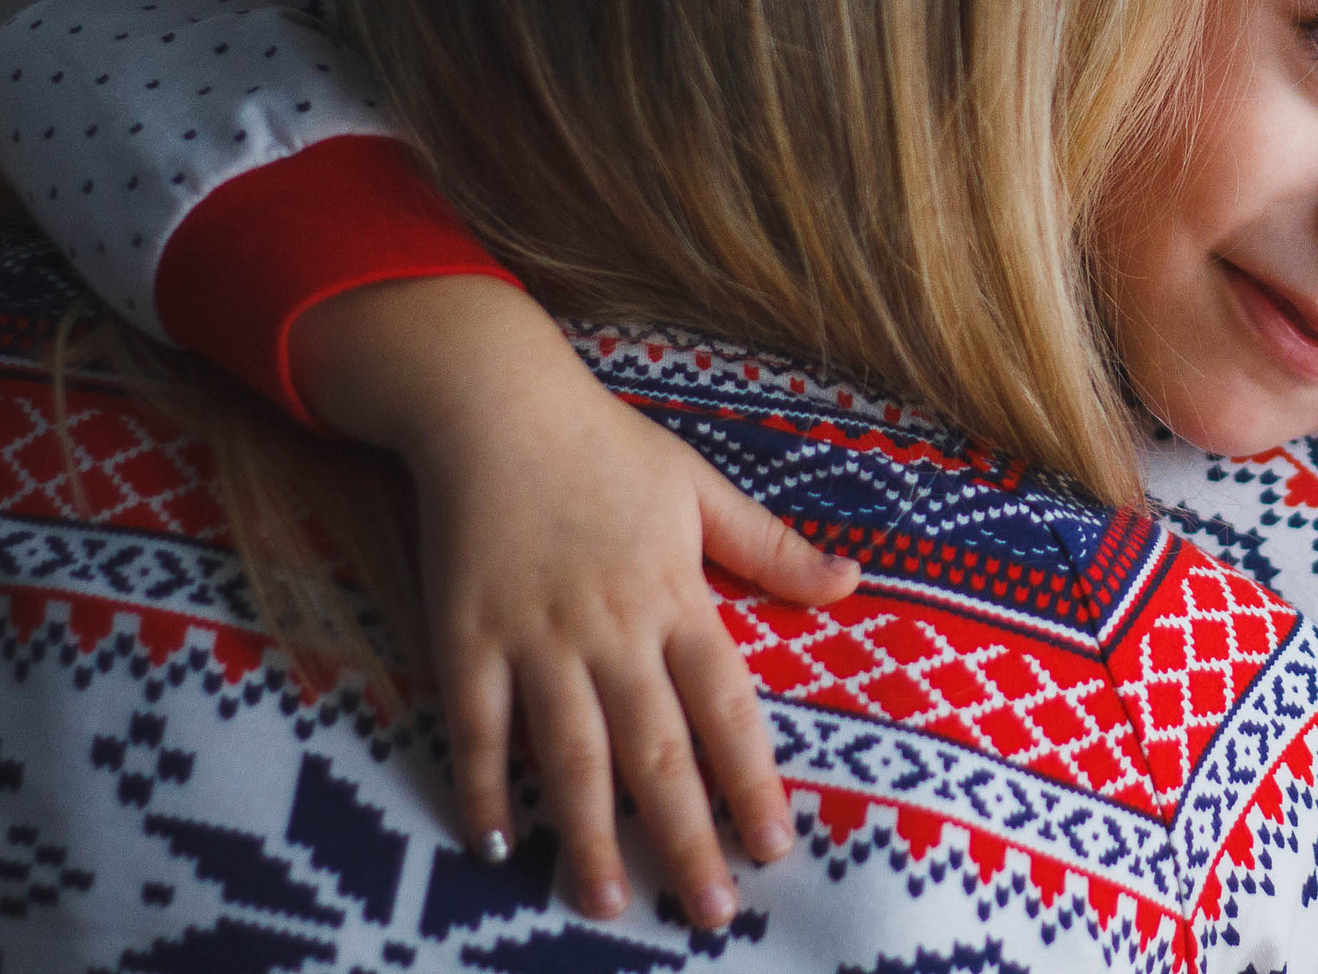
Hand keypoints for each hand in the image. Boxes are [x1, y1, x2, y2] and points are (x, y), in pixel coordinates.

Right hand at [290, 276, 860, 928]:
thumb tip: (850, 583)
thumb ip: (770, 548)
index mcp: (677, 598)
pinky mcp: (467, 637)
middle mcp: (612, 629)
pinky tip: (493, 845)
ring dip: (588, 836)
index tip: (773, 845)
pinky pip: (478, 726)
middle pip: (655, 751)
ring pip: (569, 755)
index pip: (726, 708)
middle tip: (709, 912)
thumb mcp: (701, 488)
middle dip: (685, 836)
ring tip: (607, 904)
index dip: (750, 780)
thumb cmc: (607, 447)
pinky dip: (483, 787)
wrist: (495, 405)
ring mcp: (536, 637)